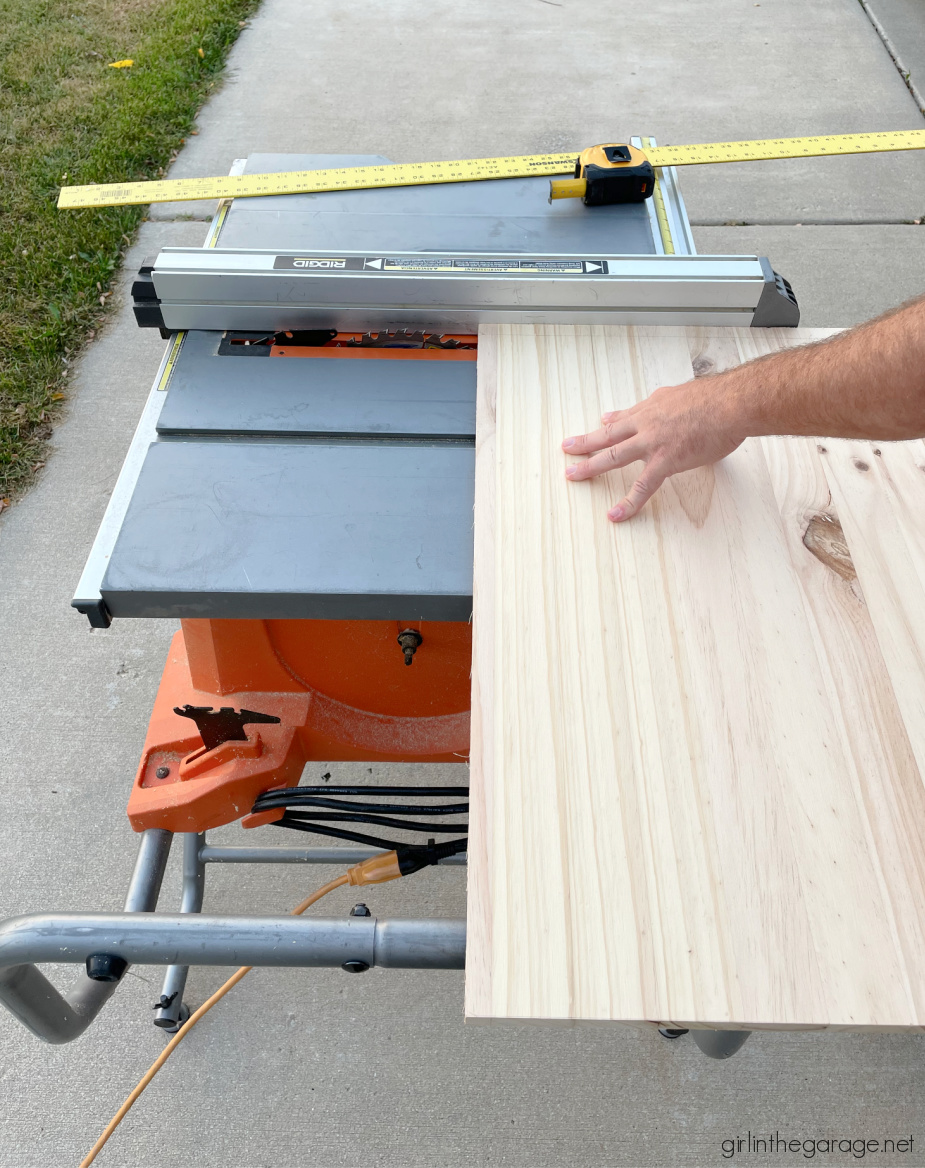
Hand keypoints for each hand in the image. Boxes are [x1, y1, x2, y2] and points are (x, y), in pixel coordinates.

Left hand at [561, 379, 746, 520]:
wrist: (732, 404)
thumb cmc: (717, 399)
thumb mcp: (684, 394)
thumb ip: (666, 401)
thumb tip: (659, 400)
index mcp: (653, 408)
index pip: (625, 417)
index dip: (610, 423)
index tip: (599, 424)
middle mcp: (646, 423)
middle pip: (608, 434)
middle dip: (584, 442)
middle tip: (566, 448)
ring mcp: (652, 443)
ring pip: (613, 455)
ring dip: (590, 466)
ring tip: (571, 476)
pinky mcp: (665, 461)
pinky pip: (643, 486)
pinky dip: (628, 502)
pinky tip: (615, 514)